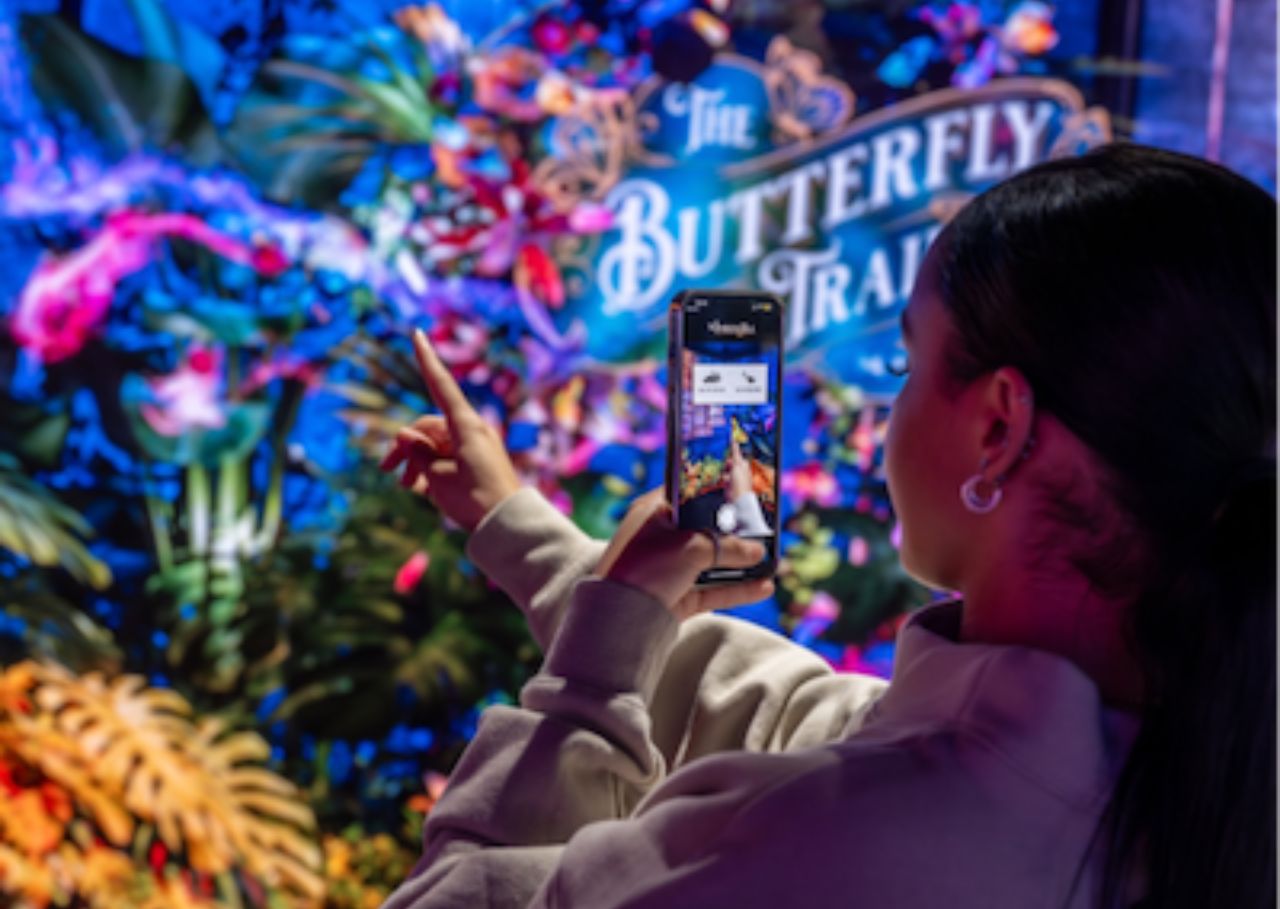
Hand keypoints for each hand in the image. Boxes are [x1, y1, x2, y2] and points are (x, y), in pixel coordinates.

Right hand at [379, 329, 521, 531]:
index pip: (439, 385)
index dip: (426, 360)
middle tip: (389, 470)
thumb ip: (418, 453)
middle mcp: (471, 431)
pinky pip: (445, 459)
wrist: (507, 526)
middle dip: (406, 445)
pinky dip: (430, 471)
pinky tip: (421, 491)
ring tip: (405, 485)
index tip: (417, 333)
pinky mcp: (475, 463)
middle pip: (427, 426)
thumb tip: (403, 434)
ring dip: (416, 462)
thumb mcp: (439, 477)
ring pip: (434, 445)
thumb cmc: (475, 500)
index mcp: (466, 426)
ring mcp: (474, 447)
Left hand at [597, 489, 773, 619]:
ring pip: (712, 563)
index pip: (689, 494)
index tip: (745, 490)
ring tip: (772, 560)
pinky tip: (764, 587)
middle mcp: (661, 538)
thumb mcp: (691, 549)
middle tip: (766, 528)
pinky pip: (712, 589)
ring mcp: (669, 568)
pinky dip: (737, 588)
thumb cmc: (647, 568)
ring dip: (741, 564)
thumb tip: (758, 552)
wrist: (618, 619)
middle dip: (737, 533)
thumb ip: (729, 548)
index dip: (717, 491)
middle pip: (706, 530)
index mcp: (653, 513)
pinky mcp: (676, 596)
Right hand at [726, 433, 751, 502]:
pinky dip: (720, 478)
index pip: (735, 454)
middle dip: (724, 462)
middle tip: (719, 460)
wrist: (737, 497)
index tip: (723, 444)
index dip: (730, 450)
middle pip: (728, 462)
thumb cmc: (739, 480)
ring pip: (724, 470)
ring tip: (719, 471)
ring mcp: (732, 477)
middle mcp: (738, 470)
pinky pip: (721, 478)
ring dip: (721, 471)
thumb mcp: (737, 463)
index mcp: (743, 464)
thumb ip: (735, 452)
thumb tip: (734, 440)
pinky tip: (720, 479)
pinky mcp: (727, 483)